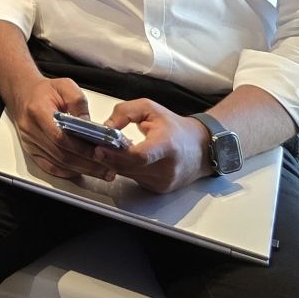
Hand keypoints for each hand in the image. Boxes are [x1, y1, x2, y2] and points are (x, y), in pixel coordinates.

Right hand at [6, 74, 91, 180]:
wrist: (23, 94)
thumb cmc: (44, 91)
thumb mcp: (64, 86)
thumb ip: (78, 102)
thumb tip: (88, 123)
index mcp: (38, 111)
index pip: (60, 136)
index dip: (81, 148)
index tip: (100, 153)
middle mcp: (31, 129)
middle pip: (61, 154)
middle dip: (87, 163)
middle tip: (107, 167)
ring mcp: (30, 142)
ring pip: (57, 163)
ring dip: (81, 170)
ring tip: (101, 171)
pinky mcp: (31, 150)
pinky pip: (50, 167)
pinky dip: (67, 172)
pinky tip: (82, 171)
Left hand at [91, 100, 207, 193]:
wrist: (201, 148)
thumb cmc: (175, 127)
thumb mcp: (149, 108)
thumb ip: (124, 112)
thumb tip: (106, 126)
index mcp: (167, 146)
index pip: (140, 156)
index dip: (117, 153)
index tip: (101, 147)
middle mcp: (167, 168)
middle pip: (130, 167)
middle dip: (109, 158)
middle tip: (97, 147)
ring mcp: (164, 181)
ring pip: (129, 175)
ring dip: (116, 164)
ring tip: (112, 149)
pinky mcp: (160, 189)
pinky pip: (135, 179)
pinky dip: (127, 169)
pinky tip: (127, 158)